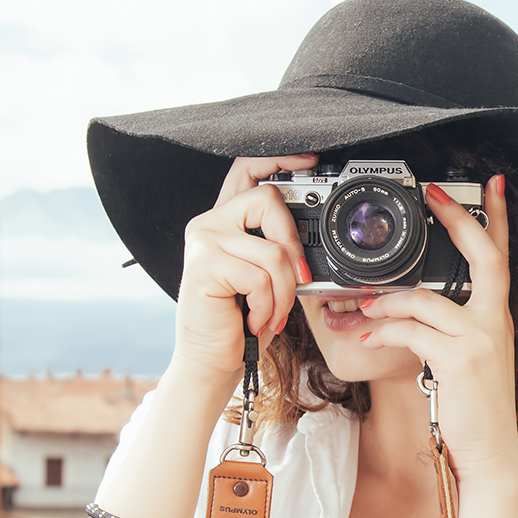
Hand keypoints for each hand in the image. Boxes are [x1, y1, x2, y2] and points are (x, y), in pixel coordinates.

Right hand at [173, 155, 316, 384]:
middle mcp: (210, 222)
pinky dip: (267, 305)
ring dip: (283, 292)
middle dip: (293, 244)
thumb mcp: (267, 277)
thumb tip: (313, 238)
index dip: (278, 159)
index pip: (247, 170)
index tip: (309, 160)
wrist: (213, 359)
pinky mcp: (204, 265)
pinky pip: (259, 277)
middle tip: (296, 279)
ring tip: (272, 313)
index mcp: (226, 221)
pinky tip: (253, 318)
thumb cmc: (241, 320)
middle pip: (267, 199)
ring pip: (271, 250)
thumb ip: (279, 248)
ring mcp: (204, 241)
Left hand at [357, 175, 517, 477]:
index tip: (490, 185)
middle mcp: (495, 323)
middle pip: (484, 256)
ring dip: (386, 301)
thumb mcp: (468, 362)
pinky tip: (366, 336)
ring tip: (362, 308)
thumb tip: (409, 309)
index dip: (496, 219)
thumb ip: (450, 330)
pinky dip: (383, 330)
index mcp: (497, 319)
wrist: (489, 456)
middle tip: (433, 194)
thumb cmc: (474, 412)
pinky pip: (412, 331)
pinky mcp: (459, 359)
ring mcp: (480, 339)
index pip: (501, 257)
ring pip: (425, 299)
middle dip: (458, 219)